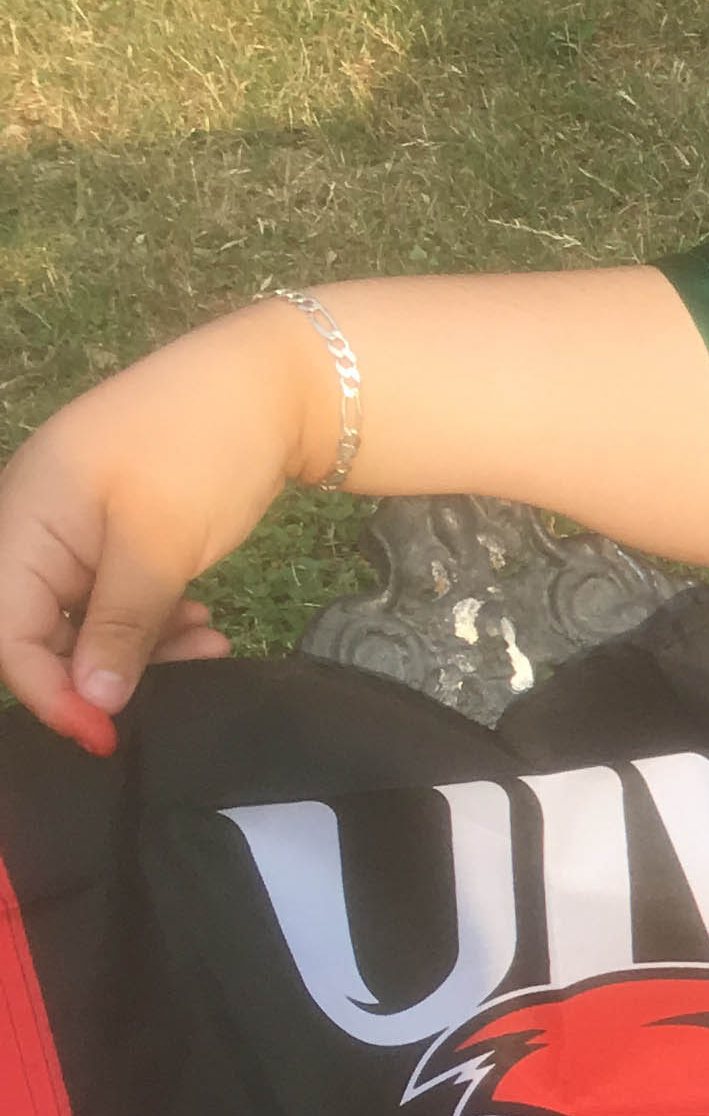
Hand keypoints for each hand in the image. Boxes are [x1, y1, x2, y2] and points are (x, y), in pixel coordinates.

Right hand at [0, 309, 322, 752]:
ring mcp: (75, 529)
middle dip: (104, 669)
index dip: (48, 692)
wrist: (274, 381)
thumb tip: (89, 703)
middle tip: (186, 670)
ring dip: (141, 647)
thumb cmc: (204, 446)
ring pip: (84, 620)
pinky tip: (203, 624)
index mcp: (22, 519)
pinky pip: (114, 597)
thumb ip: (119, 624)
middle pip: (39, 631)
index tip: (106, 734)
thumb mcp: (161, 542)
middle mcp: (34, 527)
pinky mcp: (116, 534)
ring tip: (211, 644)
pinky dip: (154, 620)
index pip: (6, 633)